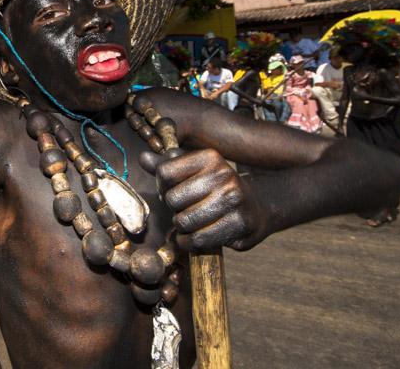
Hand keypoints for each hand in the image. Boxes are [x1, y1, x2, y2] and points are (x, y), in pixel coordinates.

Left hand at [140, 149, 269, 251]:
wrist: (257, 207)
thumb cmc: (217, 189)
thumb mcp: (194, 172)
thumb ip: (167, 166)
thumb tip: (142, 158)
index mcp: (209, 157)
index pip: (165, 173)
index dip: (162, 187)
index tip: (173, 192)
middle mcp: (224, 174)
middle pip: (172, 199)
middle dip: (174, 209)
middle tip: (184, 210)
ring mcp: (234, 199)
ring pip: (183, 221)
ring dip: (181, 229)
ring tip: (190, 224)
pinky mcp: (240, 223)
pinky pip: (198, 239)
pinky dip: (189, 243)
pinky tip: (193, 238)